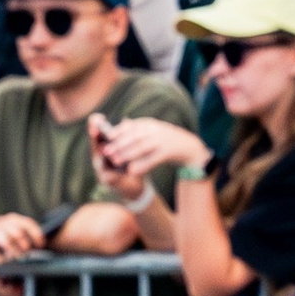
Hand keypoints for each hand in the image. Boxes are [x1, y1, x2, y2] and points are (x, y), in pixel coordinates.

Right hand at [0, 209, 48, 262]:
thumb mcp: (7, 228)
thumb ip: (20, 233)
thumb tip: (37, 245)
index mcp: (11, 219)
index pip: (28, 224)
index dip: (36, 235)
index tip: (40, 245)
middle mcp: (1, 223)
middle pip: (18, 234)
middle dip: (24, 247)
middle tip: (25, 254)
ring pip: (7, 243)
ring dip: (13, 254)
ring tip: (14, 259)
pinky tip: (0, 260)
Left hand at [90, 114, 204, 195]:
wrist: (189, 147)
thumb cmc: (164, 141)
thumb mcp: (150, 133)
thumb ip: (134, 132)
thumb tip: (114, 132)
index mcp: (148, 124)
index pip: (130, 126)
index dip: (117, 132)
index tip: (105, 138)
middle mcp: (155, 130)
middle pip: (134, 136)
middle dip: (119, 144)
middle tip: (105, 152)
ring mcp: (163, 140)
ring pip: (142, 147)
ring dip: (128, 154)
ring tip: (116, 161)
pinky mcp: (169, 151)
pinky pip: (154, 158)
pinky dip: (142, 165)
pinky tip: (132, 171)